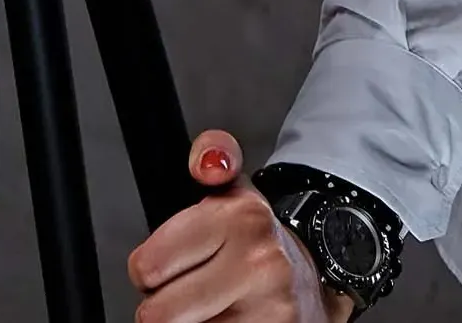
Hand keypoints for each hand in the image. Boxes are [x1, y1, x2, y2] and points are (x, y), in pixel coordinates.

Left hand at [126, 129, 356, 322]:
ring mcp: (270, 312)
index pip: (148, 266)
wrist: (314, 278)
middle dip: (163, 306)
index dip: (147, 270)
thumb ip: (212, 155)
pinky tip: (227, 322)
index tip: (165, 266)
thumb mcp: (235, 190)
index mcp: (242, 217)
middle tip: (186, 292)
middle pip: (159, 314)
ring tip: (210, 308)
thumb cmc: (257, 241)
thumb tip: (207, 162)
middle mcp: (259, 264)